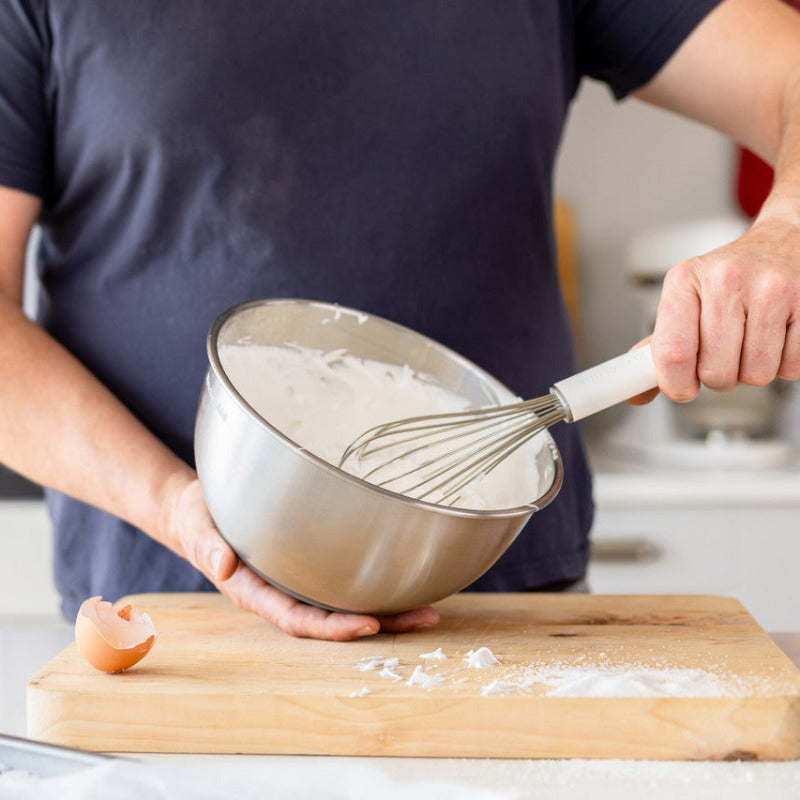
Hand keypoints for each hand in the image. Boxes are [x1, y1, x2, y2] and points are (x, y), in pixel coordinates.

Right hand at [162, 476, 439, 639]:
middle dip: (380, 624)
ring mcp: (298, 583)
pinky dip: (373, 589)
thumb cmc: (199, 519)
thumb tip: (223, 563)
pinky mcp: (308, 568)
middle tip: (425, 618)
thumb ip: (208, 545)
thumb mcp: (199, 527)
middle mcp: (282, 594)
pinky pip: (343, 585)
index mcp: (255, 592)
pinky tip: (404, 583)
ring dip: (388, 611)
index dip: (333, 627)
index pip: (298, 619)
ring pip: (345, 605)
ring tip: (430, 609)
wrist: (198, 511)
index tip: (368, 624)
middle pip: (334, 620)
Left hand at [630, 215, 799, 404]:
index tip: (681, 388)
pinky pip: (792, 367)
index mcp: (685, 280)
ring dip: (753, 370)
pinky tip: (780, 334)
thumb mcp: (686, 299)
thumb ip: (660, 346)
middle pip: (715, 371)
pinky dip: (785, 363)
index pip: (671, 353)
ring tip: (753, 339)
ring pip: (755, 375)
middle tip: (726, 352)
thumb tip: (635, 393)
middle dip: (720, 375)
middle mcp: (727, 279)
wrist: (785, 241)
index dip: (675, 384)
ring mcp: (772, 289)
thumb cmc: (730, 277)